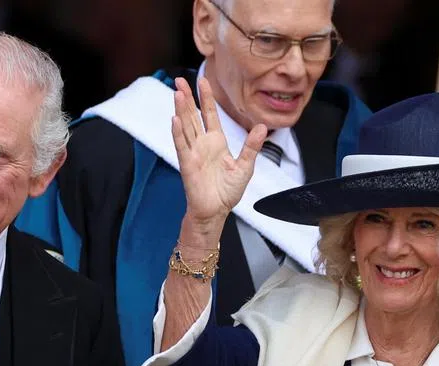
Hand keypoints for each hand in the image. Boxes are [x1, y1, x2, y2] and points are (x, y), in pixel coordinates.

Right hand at [171, 76, 265, 227]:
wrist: (216, 212)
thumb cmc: (227, 192)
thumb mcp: (245, 166)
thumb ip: (251, 146)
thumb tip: (263, 127)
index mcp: (216, 143)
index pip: (209, 115)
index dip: (206, 98)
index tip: (202, 82)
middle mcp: (202, 145)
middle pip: (193, 116)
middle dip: (187, 98)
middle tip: (179, 80)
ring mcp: (194, 154)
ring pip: (186, 127)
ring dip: (181, 110)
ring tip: (177, 93)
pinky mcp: (188, 165)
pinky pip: (182, 146)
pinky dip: (178, 133)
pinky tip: (175, 120)